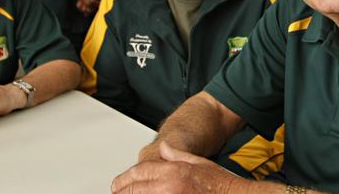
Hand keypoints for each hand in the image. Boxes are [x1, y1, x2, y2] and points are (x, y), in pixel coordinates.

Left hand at [112, 141, 240, 193]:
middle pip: (136, 189)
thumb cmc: (222, 184)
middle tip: (116, 191)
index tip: (117, 184)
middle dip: (123, 191)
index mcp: (173, 172)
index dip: (125, 179)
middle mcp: (170, 188)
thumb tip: (164, 149)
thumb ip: (177, 154)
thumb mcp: (198, 162)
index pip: (140, 172)